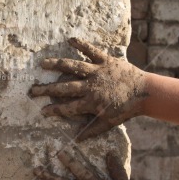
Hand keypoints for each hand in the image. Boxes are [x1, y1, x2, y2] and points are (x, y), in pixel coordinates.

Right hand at [30, 38, 147, 141]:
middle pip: (64, 88)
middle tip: (33, 90)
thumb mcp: (109, 123)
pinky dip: (82, 45)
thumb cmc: (126, 109)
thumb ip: (92, 130)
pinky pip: (92, 51)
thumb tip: (76, 140)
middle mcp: (91, 86)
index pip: (68, 107)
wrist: (145, 93)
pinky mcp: (106, 61)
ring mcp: (97, 72)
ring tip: (42, 64)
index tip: (42, 111)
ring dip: (56, 65)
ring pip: (73, 67)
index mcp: (91, 102)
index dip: (54, 110)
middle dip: (47, 89)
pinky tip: (70, 39)